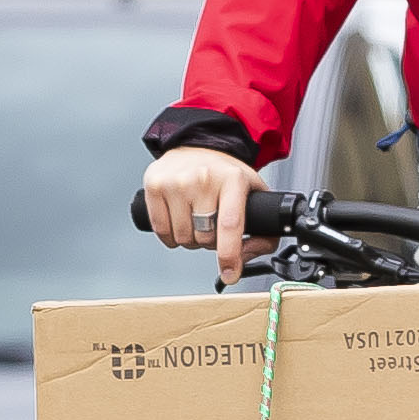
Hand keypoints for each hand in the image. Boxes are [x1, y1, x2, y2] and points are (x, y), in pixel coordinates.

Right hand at [142, 144, 265, 281]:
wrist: (197, 145)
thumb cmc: (225, 173)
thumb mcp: (254, 193)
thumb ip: (264, 231)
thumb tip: (245, 258)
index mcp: (232, 179)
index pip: (230, 225)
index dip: (230, 255)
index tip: (230, 274)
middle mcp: (203, 178)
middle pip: (204, 238)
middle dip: (210, 242)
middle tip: (212, 227)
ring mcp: (176, 181)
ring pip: (182, 238)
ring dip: (190, 240)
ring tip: (195, 221)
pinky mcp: (154, 185)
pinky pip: (161, 231)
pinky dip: (170, 236)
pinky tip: (179, 220)